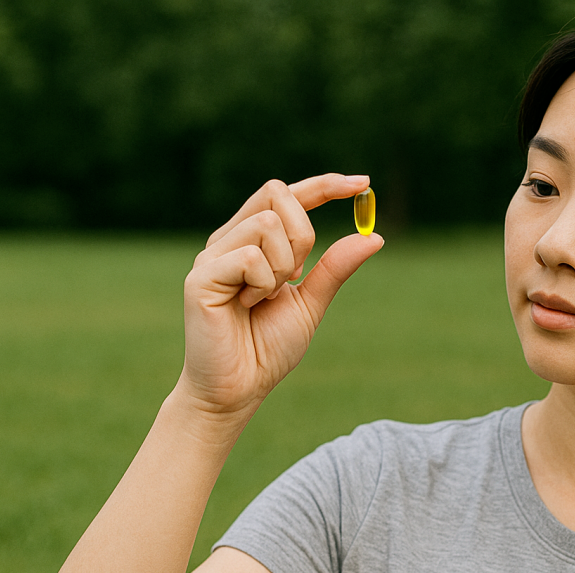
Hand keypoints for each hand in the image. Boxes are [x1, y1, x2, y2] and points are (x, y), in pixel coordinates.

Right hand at [178, 174, 383, 416]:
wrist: (239, 388)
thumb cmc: (268, 348)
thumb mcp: (311, 302)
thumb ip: (335, 268)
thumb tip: (374, 237)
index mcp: (252, 241)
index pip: (288, 194)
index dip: (325, 185)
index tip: (363, 183)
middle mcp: (229, 240)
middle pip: (278, 195)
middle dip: (302, 234)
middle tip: (294, 276)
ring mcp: (212, 256)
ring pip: (267, 223)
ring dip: (283, 265)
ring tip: (263, 298)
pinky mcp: (200, 276)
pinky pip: (250, 256)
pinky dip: (263, 284)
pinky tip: (246, 306)